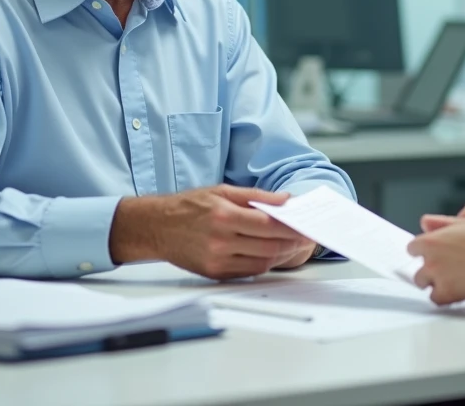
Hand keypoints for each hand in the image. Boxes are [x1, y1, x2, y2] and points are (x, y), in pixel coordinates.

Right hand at [109, 185, 309, 278]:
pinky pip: (250, 272)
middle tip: (307, 237)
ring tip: (294, 245)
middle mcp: (221, 241)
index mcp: (224, 216)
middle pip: (270, 246)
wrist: (157, 227)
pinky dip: (265, 263)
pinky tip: (272, 253)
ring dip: (283, 255)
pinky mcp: (215, 274)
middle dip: (293, 242)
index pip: (269, 225)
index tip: (308, 226)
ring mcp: (218, 260)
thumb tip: (286, 201)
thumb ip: (257, 197)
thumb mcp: (223, 191)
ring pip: (263, 262)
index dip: (293, 228)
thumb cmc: (189, 206)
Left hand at [408, 216, 464, 305]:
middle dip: (429, 268)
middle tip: (445, 267)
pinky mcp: (448, 293)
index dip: (424, 251)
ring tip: (451, 279)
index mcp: (431, 241)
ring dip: (434, 282)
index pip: (412, 248)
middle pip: (418, 268)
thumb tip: (424, 222)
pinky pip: (435, 299)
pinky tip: (454, 290)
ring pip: (424, 284)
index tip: (432, 253)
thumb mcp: (463, 222)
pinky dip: (443, 296)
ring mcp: (438, 278)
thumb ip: (441, 224)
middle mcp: (430, 260)